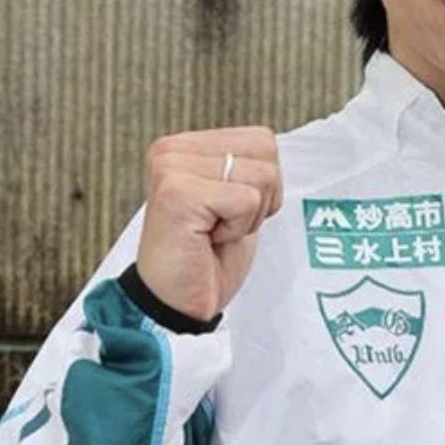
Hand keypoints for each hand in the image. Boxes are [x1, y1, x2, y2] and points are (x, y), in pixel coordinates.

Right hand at [135, 127, 282, 321]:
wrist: (176, 304)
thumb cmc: (206, 257)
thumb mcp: (233, 198)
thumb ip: (246, 166)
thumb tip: (271, 145)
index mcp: (185, 145)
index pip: (262, 140)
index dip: (262, 185)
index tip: (226, 212)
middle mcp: (173, 150)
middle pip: (266, 151)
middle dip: (259, 197)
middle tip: (221, 224)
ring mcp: (173, 168)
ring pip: (261, 175)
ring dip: (248, 216)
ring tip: (213, 231)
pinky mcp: (178, 193)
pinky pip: (247, 201)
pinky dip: (238, 229)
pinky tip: (207, 240)